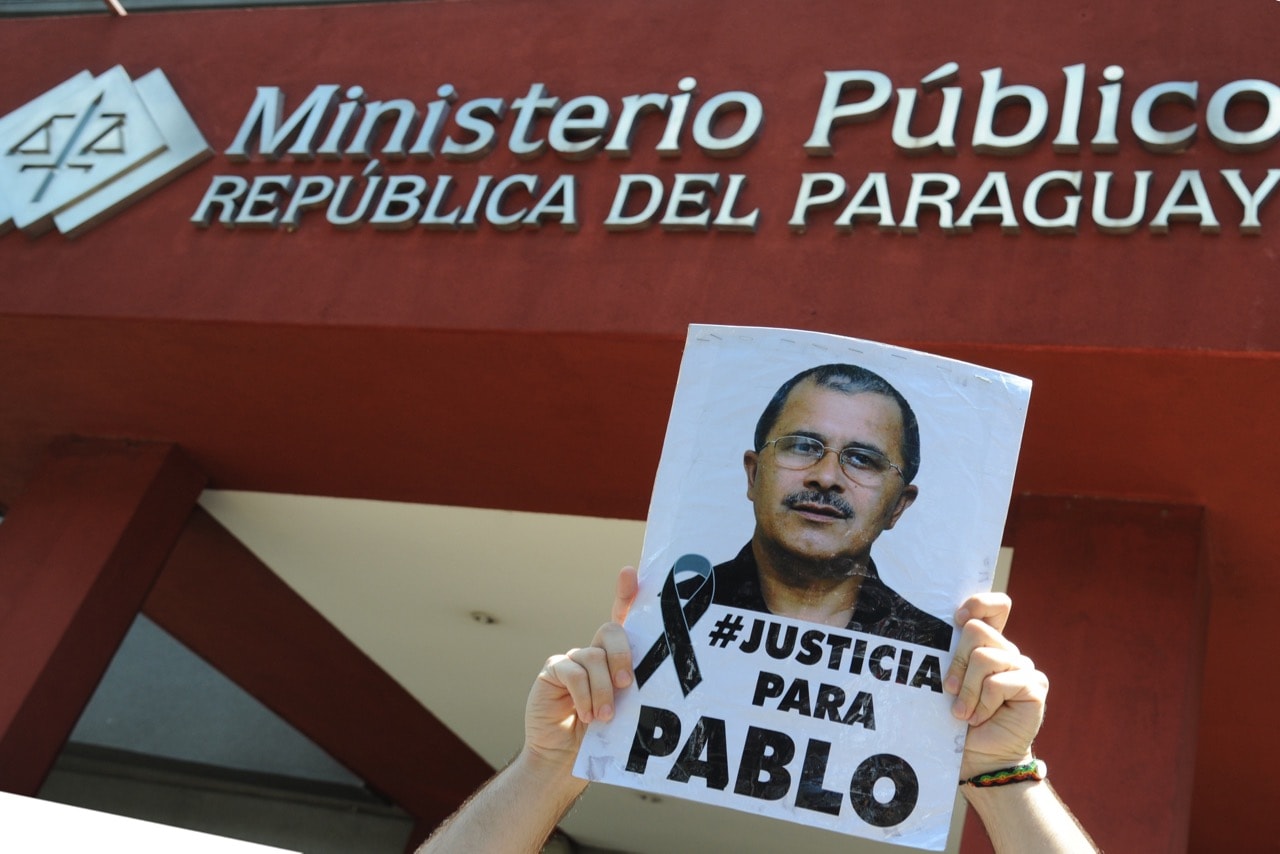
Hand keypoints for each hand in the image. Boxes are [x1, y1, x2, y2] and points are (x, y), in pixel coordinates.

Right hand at [523, 567, 638, 768]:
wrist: (565, 757)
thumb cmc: (603, 735)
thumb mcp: (626, 710)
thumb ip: (633, 689)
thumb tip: (657, 682)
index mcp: (615, 656)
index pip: (622, 617)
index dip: (626, 593)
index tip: (630, 572)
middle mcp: (593, 652)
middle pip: (611, 631)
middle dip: (623, 656)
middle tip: (627, 685)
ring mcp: (571, 659)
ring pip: (594, 658)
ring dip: (603, 691)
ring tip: (604, 717)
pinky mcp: (553, 671)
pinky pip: (572, 672)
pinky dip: (584, 696)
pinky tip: (586, 715)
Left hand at [945, 592, 1047, 779]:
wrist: (979, 757)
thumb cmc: (958, 721)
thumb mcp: (949, 683)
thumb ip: (950, 656)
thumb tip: (935, 630)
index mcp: (988, 645)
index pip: (995, 606)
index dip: (978, 604)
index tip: (957, 619)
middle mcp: (1007, 651)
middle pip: (976, 631)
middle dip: (955, 664)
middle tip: (949, 692)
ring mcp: (1023, 667)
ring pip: (983, 658)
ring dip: (967, 690)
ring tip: (964, 713)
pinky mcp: (1034, 686)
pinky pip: (998, 683)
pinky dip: (983, 703)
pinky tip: (982, 718)